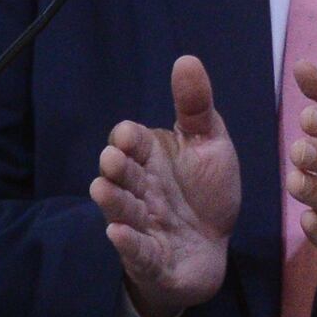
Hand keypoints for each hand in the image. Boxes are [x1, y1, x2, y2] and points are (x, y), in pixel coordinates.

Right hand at [95, 53, 239, 316]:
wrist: (213, 248)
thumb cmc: (205, 191)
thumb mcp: (208, 144)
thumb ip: (196, 106)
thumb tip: (187, 58)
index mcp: (150, 158)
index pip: (130, 142)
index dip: (128, 139)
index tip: (129, 136)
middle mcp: (139, 189)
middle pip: (121, 174)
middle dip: (116, 167)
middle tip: (113, 160)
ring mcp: (141, 223)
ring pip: (121, 210)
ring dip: (113, 201)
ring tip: (103, 189)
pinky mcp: (150, 258)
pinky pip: (136, 250)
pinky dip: (127, 243)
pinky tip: (118, 233)